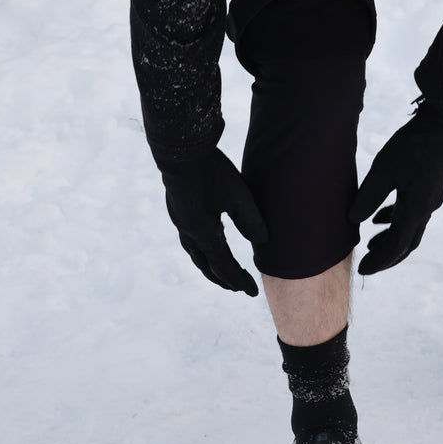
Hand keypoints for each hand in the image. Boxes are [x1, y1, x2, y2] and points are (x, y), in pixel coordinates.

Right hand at [161, 148, 268, 295]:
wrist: (181, 151)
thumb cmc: (212, 173)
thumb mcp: (239, 196)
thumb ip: (251, 221)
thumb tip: (263, 241)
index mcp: (204, 235)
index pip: (224, 267)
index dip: (239, 281)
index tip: (252, 292)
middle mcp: (190, 234)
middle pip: (208, 267)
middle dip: (224, 279)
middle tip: (239, 288)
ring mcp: (182, 223)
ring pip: (197, 255)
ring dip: (211, 267)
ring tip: (223, 273)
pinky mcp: (179, 212)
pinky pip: (191, 242)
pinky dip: (203, 252)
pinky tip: (209, 244)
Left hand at [349, 103, 442, 274]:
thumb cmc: (413, 145)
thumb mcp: (383, 169)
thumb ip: (368, 197)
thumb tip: (353, 220)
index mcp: (417, 208)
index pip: (397, 245)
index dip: (379, 260)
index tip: (362, 269)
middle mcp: (426, 209)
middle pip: (406, 243)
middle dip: (386, 256)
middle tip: (366, 264)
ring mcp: (430, 199)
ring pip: (409, 229)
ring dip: (390, 239)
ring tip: (369, 243)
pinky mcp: (428, 189)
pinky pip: (411, 213)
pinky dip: (395, 220)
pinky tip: (379, 218)